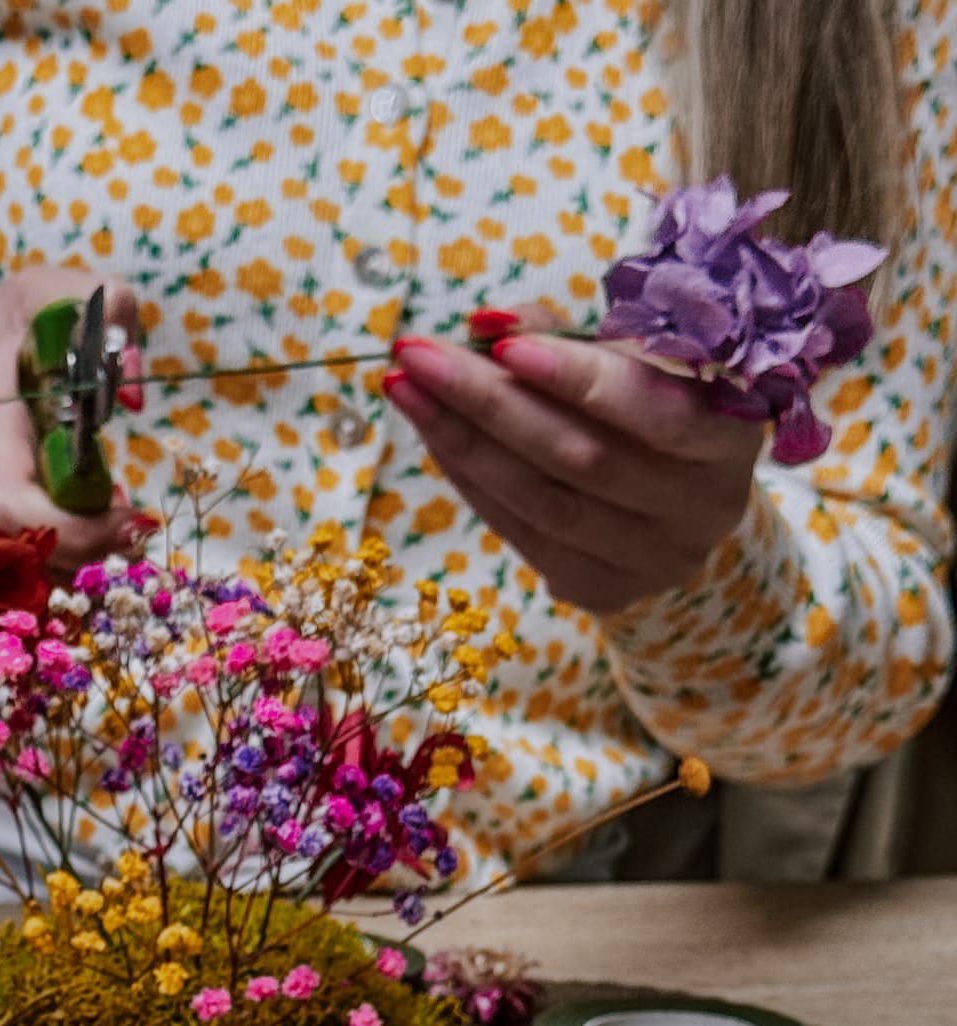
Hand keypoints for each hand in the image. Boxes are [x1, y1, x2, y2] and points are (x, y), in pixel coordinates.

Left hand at [382, 328, 762, 614]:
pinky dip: (472, 481)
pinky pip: (522, 534)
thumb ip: (577, 339)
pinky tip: (435, 436)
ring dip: (463, 442)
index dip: (574, 376)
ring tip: (406, 391)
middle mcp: (701, 509)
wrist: (687, 512)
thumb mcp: (642, 363)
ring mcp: (652, 560)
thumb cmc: (661, 412)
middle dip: (488, 400)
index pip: (651, 410)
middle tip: (416, 356)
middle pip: (580, 457)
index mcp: (730, 438)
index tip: (498, 340)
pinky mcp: (605, 590)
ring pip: (542, 501)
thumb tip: (489, 323)